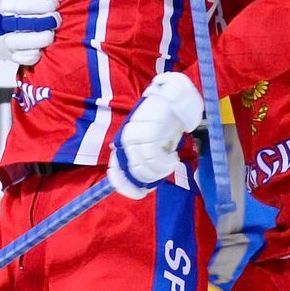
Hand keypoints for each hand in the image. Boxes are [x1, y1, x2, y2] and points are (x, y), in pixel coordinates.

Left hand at [107, 72, 204, 199]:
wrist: (173, 98)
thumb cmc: (163, 121)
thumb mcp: (151, 141)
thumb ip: (144, 156)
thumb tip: (140, 177)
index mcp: (122, 142)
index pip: (116, 170)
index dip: (124, 186)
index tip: (138, 191)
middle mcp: (124, 140)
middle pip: (132, 172)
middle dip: (150, 178)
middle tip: (164, 172)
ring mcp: (134, 136)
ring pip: (143, 167)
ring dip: (160, 171)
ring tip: (170, 162)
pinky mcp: (147, 133)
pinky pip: (154, 158)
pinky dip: (165, 164)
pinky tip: (173, 158)